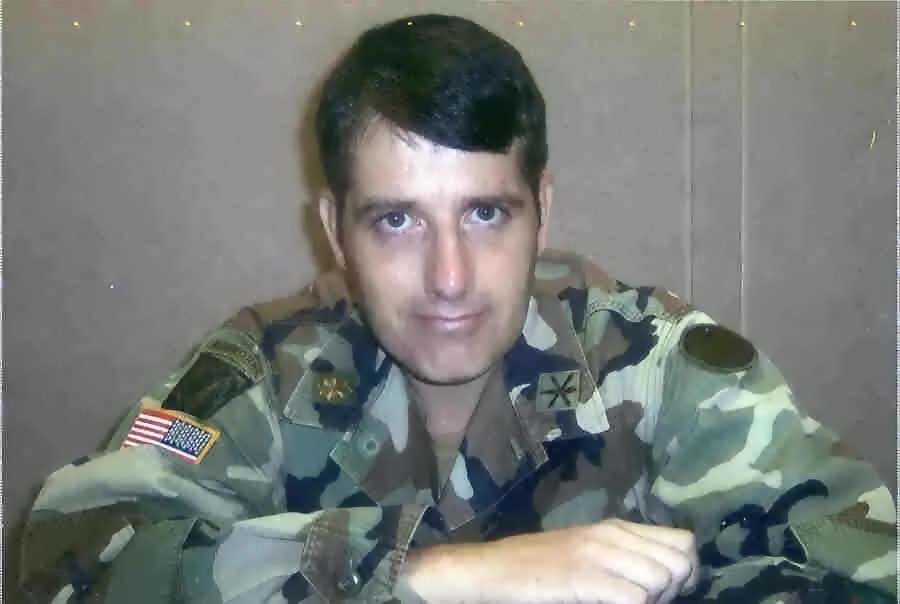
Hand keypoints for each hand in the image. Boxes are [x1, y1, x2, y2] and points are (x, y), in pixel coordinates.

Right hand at [399, 518, 698, 603]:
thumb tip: (668, 578)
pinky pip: (634, 598)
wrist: (489, 569)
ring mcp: (596, 555)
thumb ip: (623, 556)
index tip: (667, 594)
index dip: (686, 573)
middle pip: (679, 562)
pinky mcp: (581, 577)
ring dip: (653, 601)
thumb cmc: (537, 567)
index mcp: (616, 527)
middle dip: (675, 591)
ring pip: (661, 580)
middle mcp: (611, 535)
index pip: (683, 541)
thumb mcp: (587, 553)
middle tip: (647, 602)